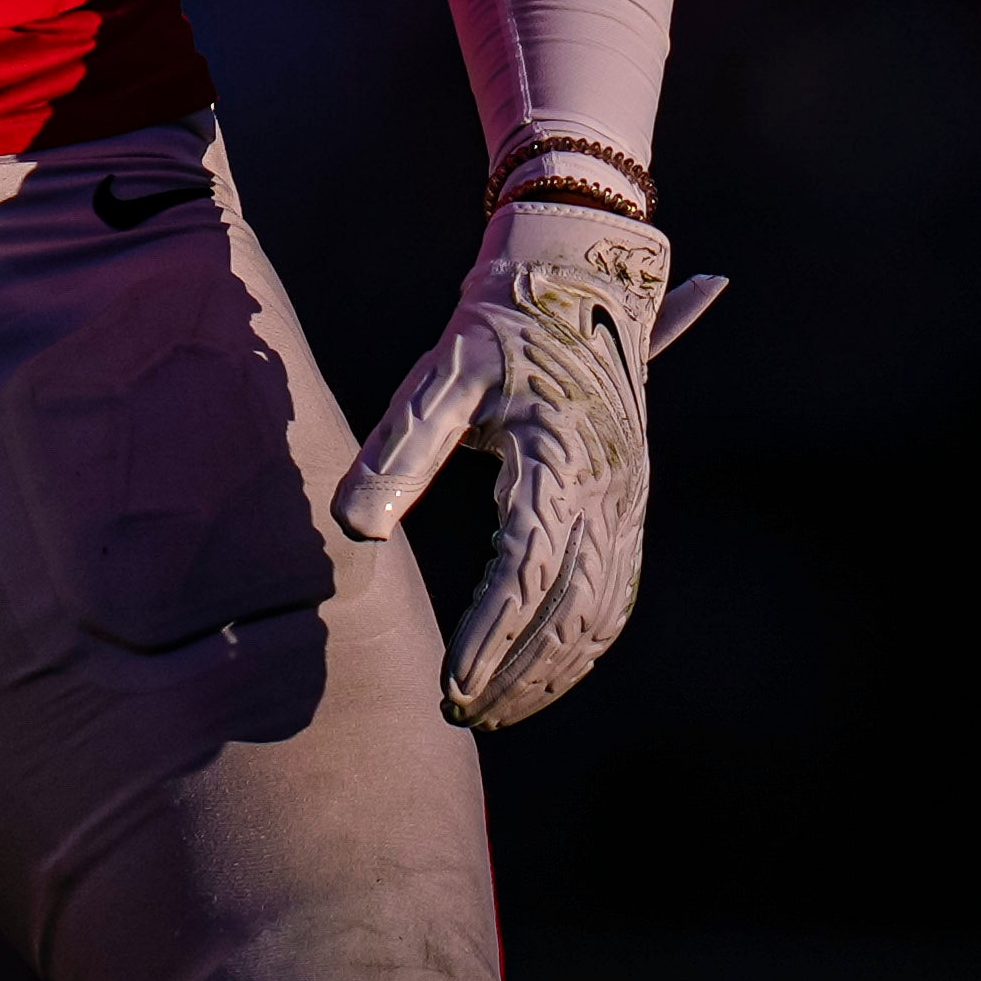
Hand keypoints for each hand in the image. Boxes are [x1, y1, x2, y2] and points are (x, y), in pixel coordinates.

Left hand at [334, 199, 724, 729]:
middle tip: (461, 715)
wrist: (580, 265)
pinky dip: (584, 641)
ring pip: (601, 609)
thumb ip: (402, 449)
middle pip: (571, 609)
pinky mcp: (629, 497)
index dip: (489, 639)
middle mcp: (608, 487)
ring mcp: (627, 495)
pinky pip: (616, 589)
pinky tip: (548, 671)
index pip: (526, 575)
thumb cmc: (500, 318)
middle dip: (519, 673)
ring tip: (496, 709)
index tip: (448, 689)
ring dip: (554, 668)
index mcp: (561, 459)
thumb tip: (351, 526)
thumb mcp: (444, 373)